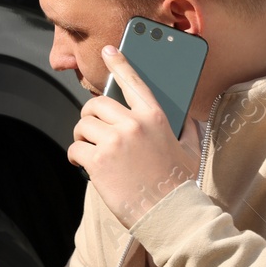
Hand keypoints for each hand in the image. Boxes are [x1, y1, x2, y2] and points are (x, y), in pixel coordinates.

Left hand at [70, 44, 202, 228]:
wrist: (171, 215)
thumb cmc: (181, 185)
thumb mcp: (191, 150)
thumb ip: (186, 129)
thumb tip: (186, 118)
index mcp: (155, 117)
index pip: (133, 82)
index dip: (119, 63)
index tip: (108, 51)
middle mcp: (133, 124)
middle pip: (96, 104)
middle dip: (90, 116)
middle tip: (92, 130)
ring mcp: (114, 141)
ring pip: (82, 126)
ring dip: (82, 137)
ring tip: (89, 150)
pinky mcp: (98, 161)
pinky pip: (75, 148)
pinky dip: (75, 156)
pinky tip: (83, 164)